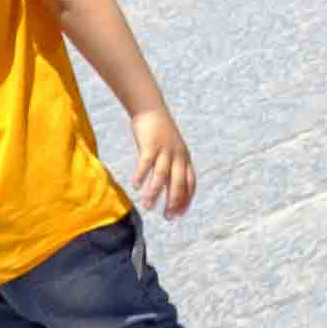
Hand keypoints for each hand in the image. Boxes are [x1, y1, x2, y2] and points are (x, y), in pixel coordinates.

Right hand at [119, 100, 196, 220]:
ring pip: (162, 175)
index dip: (186, 200)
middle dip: (174, 201)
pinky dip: (141, 175)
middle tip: (167, 216)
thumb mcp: (172, 153)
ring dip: (155, 192)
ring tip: (147, 206)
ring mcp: (165, 150)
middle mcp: (178, 155)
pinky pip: (146, 163)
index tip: (179, 215)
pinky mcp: (151, 144)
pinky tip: (136, 186)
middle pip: (179, 182)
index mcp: (184, 159)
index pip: (190, 183)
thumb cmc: (161, 136)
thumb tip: (170, 194)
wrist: (152, 111)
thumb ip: (172, 171)